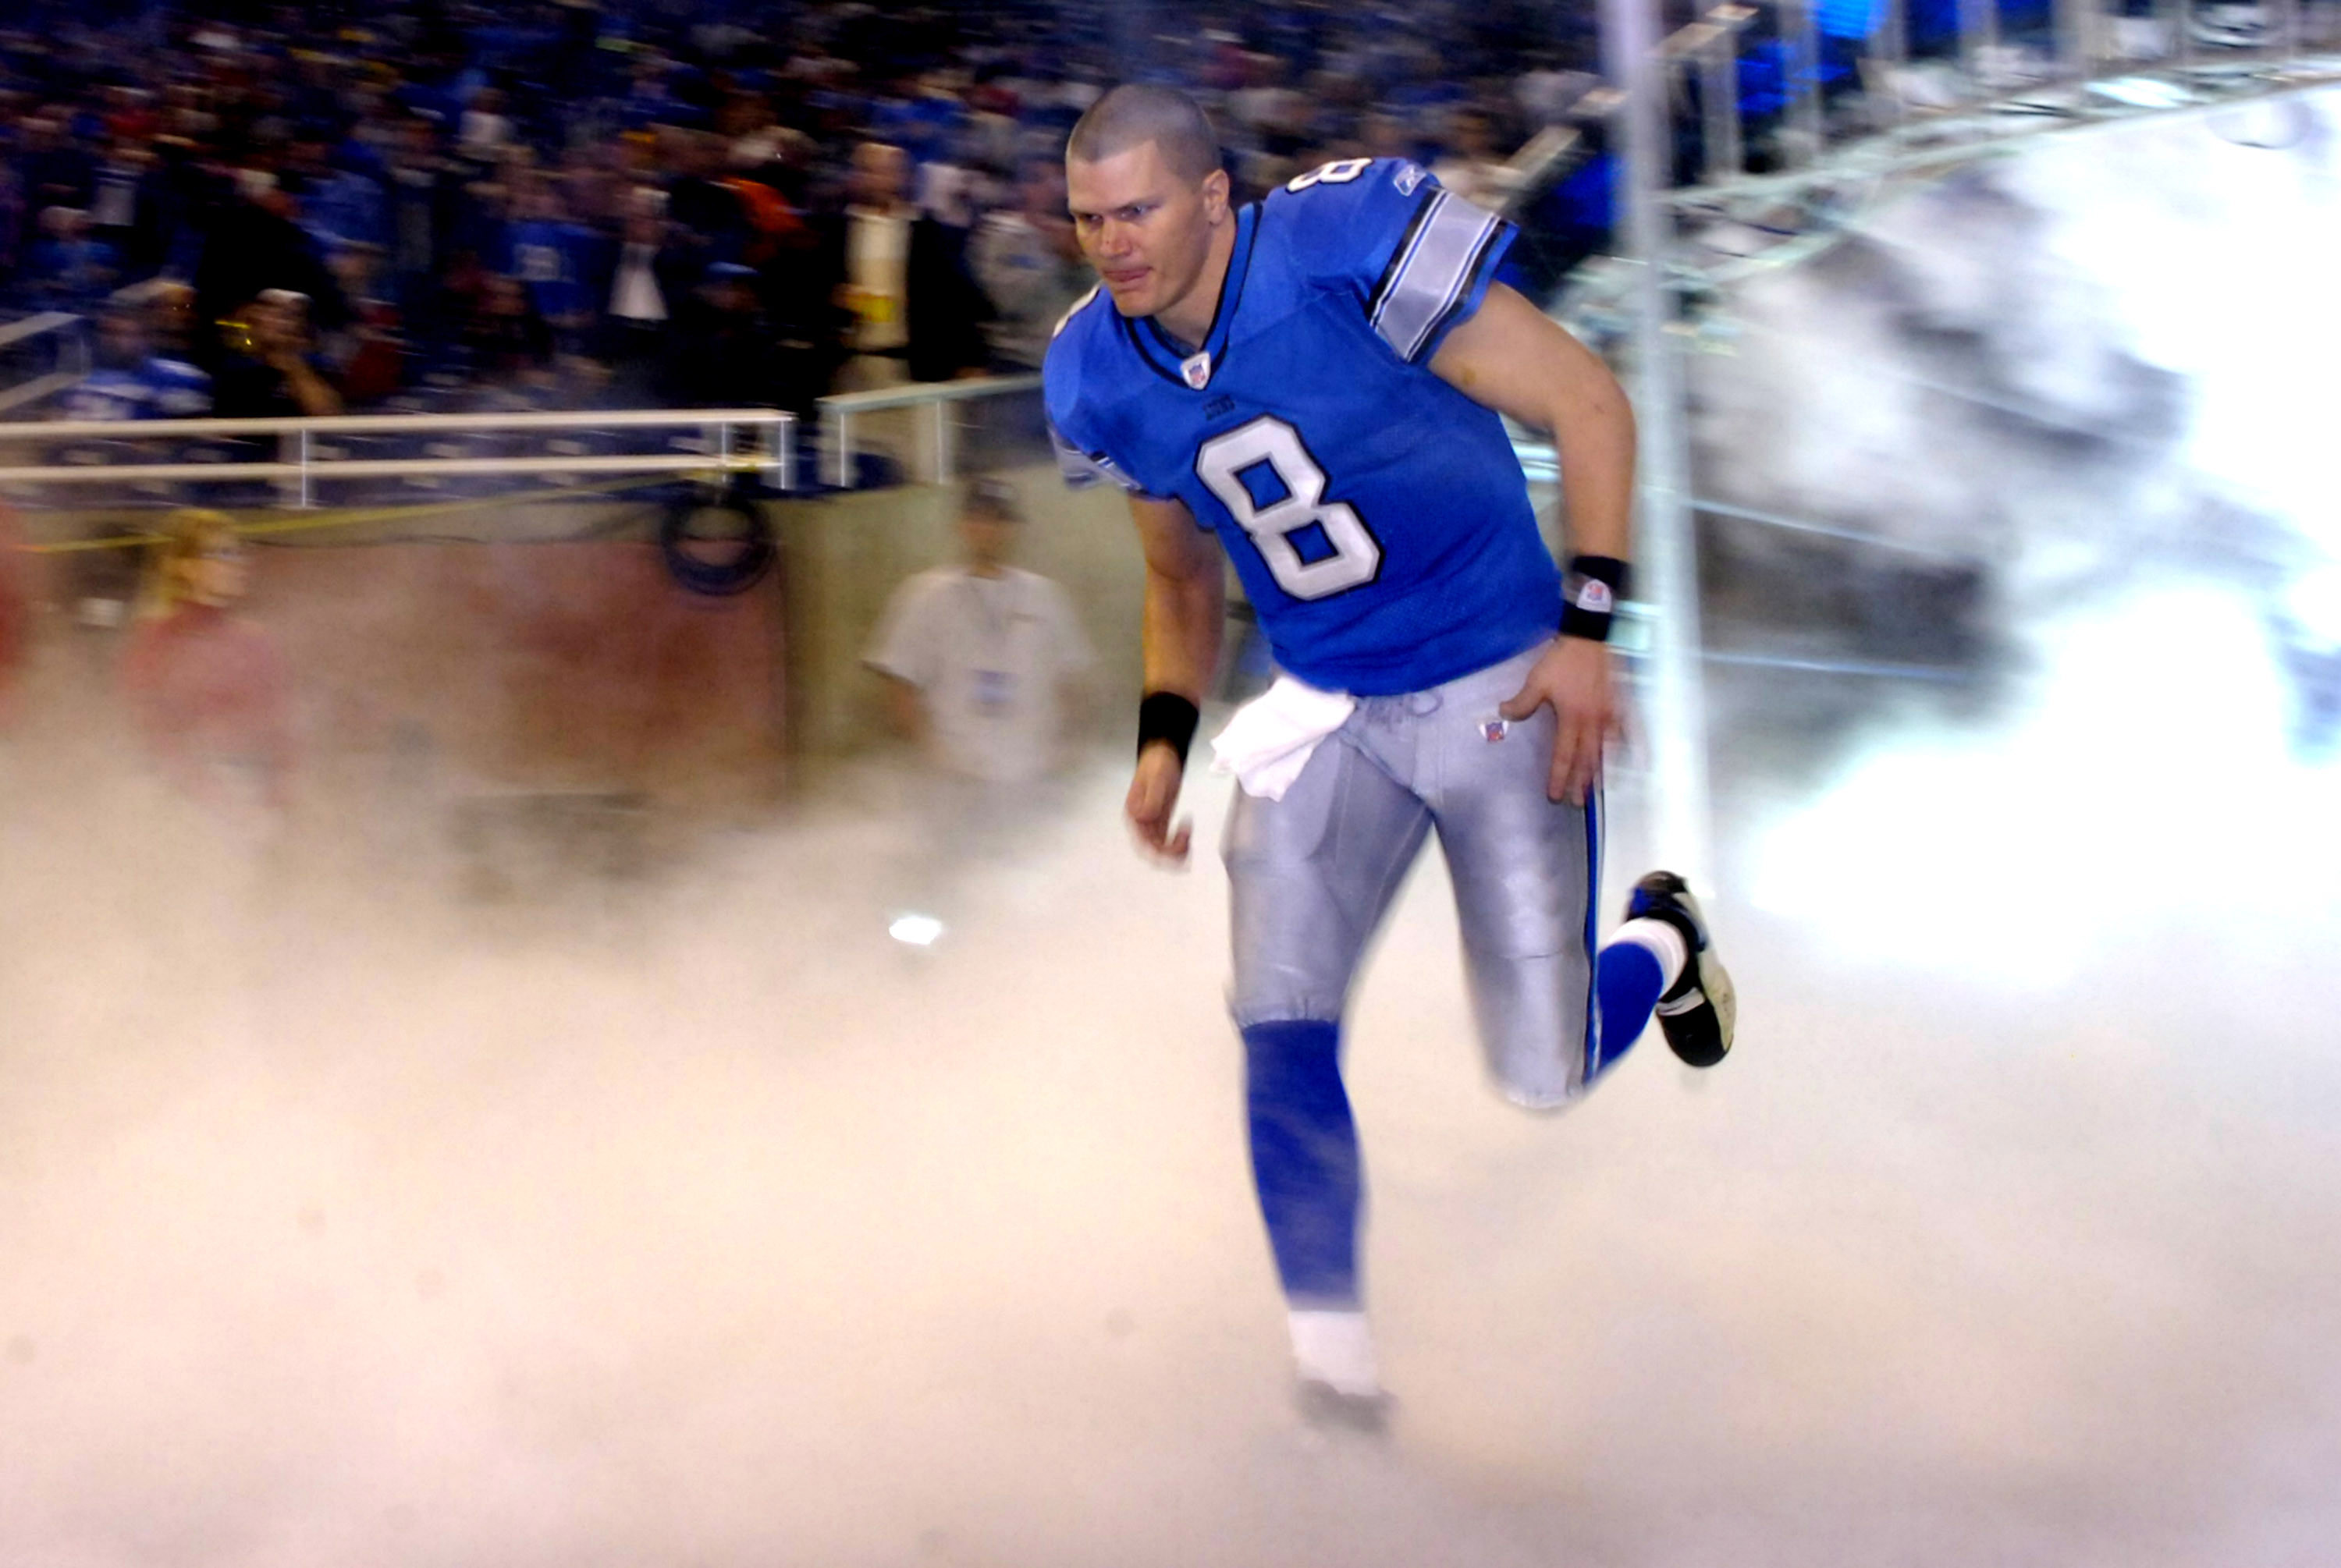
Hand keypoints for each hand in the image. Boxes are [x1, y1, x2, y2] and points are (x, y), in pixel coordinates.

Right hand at [1125, 742, 1190, 865]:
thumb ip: (1152, 799)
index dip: (1162, 848)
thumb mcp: (1157, 779)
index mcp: (1134, 814)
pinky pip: (1167, 840)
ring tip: (1190, 839)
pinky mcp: (1161, 821)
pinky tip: (1187, 831)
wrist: (1162, 754)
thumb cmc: (1157, 764)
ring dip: (1176, 851)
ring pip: (1161, 848)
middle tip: (1188, 846)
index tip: (1182, 834)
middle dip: (1170, 854)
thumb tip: (1144, 818)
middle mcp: (1140, 823)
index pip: (1144, 843)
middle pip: (1152, 851)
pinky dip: (1178, 842)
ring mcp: (1150, 823)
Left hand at [1499, 636, 1620, 805]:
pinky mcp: (1620, 705)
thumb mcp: (1537, 681)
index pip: (1564, 756)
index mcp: (1572, 719)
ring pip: (1607, 750)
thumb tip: (1504, 714)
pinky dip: (1634, 747)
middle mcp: (1593, 722)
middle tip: (1577, 802)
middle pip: (1587, 759)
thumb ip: (1522, 702)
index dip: (1559, 777)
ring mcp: (1610, 715)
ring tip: (1599, 790)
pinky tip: (1640, 761)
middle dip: (1581, 783)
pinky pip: (1629, 730)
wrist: (1590, 638)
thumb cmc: (1562, 661)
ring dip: (1602, 771)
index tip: (1555, 796)